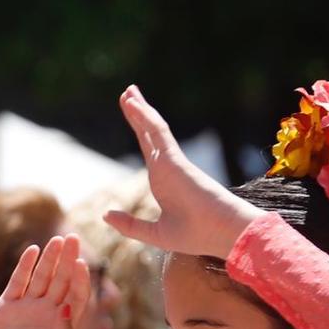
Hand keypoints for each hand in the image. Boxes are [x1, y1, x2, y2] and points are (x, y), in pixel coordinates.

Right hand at [0, 235, 91, 328]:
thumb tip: (67, 306)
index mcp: (63, 324)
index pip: (76, 295)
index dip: (80, 279)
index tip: (82, 264)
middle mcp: (47, 312)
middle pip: (61, 280)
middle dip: (67, 260)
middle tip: (73, 238)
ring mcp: (27, 307)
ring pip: (42, 277)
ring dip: (49, 259)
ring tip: (56, 241)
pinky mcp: (6, 306)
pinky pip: (18, 282)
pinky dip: (25, 267)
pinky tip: (32, 250)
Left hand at [104, 86, 262, 258]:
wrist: (223, 234)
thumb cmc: (197, 236)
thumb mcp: (154, 233)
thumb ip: (129, 225)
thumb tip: (105, 214)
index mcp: (163, 182)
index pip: (149, 150)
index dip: (140, 132)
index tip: (132, 118)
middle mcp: (167, 168)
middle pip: (150, 134)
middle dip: (139, 113)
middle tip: (128, 94)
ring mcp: (171, 162)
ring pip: (153, 129)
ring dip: (140, 110)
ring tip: (128, 92)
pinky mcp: (175, 161)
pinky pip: (158, 134)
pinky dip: (145, 118)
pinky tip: (134, 105)